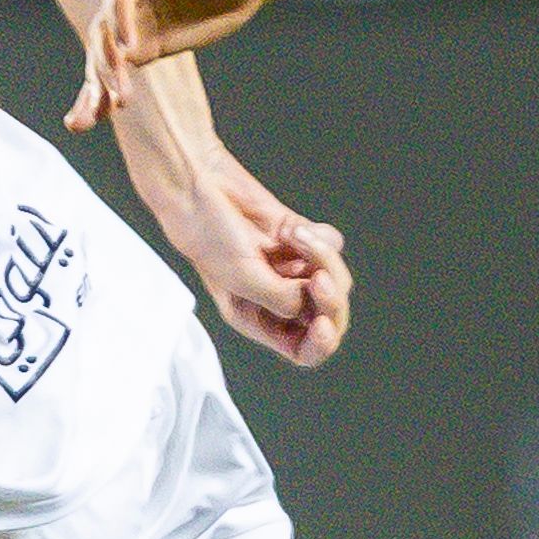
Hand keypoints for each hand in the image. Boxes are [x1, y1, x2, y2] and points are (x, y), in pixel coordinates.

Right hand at [67, 0, 271, 130]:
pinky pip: (120, 71)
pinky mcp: (145, 48)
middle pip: (105, 32)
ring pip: (104, 57)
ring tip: (87, 120)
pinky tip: (92, 119)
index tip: (128, 48)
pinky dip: (104, 93)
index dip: (121, 21)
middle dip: (107, 62)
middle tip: (119, 92)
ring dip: (96, 86)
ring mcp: (134, 26)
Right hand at [180, 151, 350, 368]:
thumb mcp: (241, 279)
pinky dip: (320, 237)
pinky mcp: (302, 240)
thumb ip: (281, 299)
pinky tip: (291, 229)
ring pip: (335, 278)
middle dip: (330, 298)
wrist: (203, 188)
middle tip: (318, 277)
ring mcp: (293, 269)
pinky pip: (332, 245)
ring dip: (322, 257)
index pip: (303, 349)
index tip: (322, 324)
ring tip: (294, 238)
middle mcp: (279, 298)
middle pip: (327, 315)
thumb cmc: (209, 237)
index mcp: (260, 319)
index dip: (321, 344)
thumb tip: (313, 299)